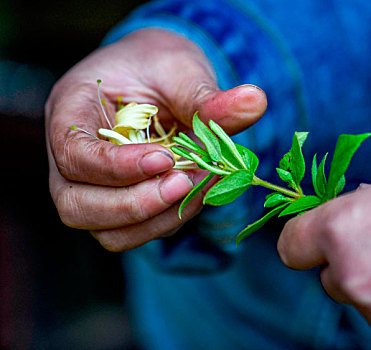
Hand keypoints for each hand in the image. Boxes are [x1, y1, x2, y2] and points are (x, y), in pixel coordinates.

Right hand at [45, 28, 266, 250]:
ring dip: (157, 218)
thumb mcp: (181, 70)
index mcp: (71, 111)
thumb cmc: (160, 65)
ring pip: (107, 230)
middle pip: (76, 206)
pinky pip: (137, 230)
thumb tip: (256, 102)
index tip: (166, 159)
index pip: (73, 155)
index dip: (116, 167)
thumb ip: (209, 97)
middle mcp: (71, 157)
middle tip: (185, 182)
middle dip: (135, 204)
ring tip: (200, 185)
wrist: (158, 77)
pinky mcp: (122, 202)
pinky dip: (170, 219)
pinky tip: (200, 192)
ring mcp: (94, 186)